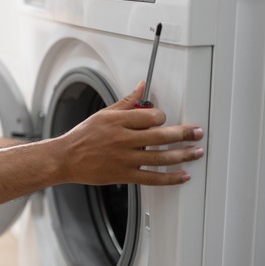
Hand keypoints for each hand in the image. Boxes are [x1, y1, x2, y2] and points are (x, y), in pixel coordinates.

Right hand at [57, 81, 204, 185]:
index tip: (166, 119)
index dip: (162, 117)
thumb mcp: (103, 113)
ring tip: (197, 152)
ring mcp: (125, 158)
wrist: (66, 158)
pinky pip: (152, 178)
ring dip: (183, 154)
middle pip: (161, 136)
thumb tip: (141, 87)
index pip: (150, 116)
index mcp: (118, 121)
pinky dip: (170, 178)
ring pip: (161, 157)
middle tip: (198, 133)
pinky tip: (183, 175)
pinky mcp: (124, 174)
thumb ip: (126, 102)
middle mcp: (123, 139)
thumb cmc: (83, 136)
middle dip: (184, 134)